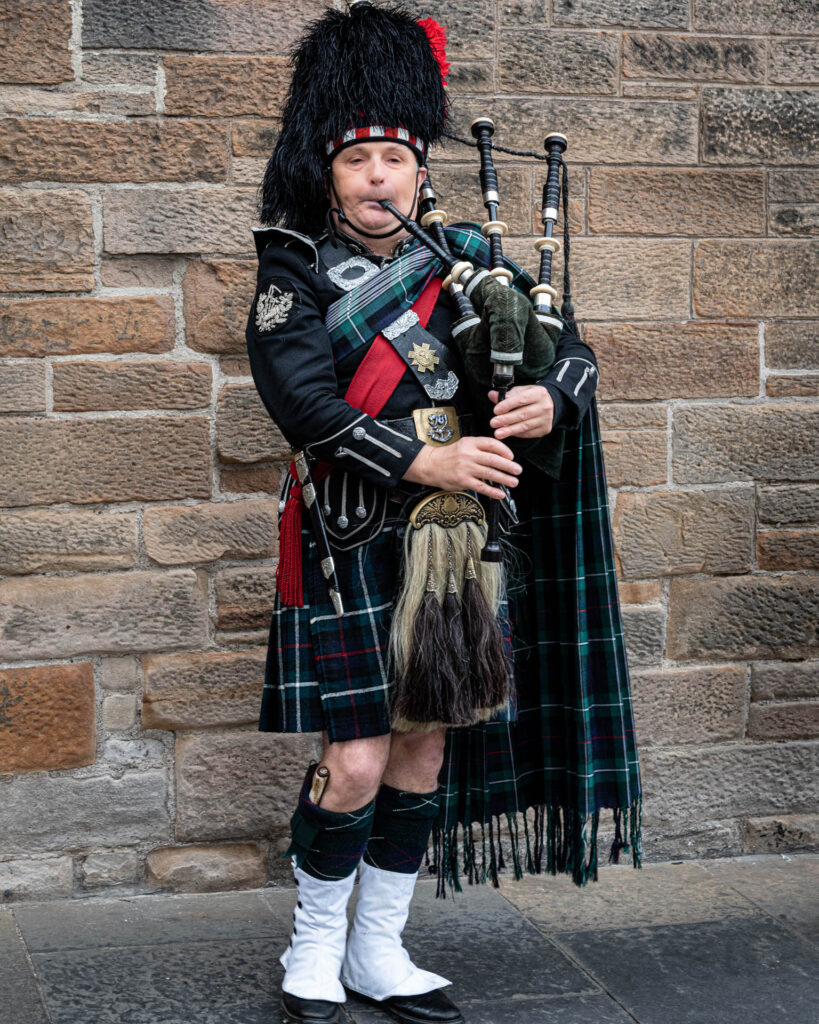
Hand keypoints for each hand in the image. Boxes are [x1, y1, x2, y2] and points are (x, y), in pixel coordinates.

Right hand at [403, 435, 520, 500]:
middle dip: (508, 466)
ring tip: (513, 482)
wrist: (430, 464)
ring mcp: (466, 468)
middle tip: (518, 470)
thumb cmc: (448, 455)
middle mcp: (469, 454)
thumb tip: (500, 456)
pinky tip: (500, 493)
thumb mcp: (464, 445)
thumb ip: (480, 448)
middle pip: (494, 459)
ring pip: (490, 473)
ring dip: (504, 479)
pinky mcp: (463, 481)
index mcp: (470, 443)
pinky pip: (481, 486)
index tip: (511, 457)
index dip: (504, 450)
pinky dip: (492, 491)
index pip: (492, 444)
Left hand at [489, 385, 553, 438]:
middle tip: (493, 423)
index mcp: (539, 393)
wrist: (550, 404)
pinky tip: (508, 433)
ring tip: (498, 433)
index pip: (522, 399)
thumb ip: (506, 394)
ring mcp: (546, 419)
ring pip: (525, 426)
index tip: (496, 410)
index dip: (508, 405)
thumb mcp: (521, 391)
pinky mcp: (544, 429)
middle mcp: (544, 406)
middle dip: (506, 420)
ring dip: (510, 430)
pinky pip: (528, 433)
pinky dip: (516, 434)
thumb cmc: (531, 397)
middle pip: (523, 414)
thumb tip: (492, 395)